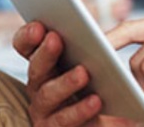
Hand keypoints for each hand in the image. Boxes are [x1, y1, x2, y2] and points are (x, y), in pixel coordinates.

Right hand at [12, 22, 142, 126]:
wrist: (118, 120)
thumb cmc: (106, 87)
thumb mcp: (99, 62)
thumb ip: (90, 45)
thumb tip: (91, 29)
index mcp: (45, 64)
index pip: (26, 47)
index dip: (28, 36)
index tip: (38, 26)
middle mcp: (39, 86)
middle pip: (35, 68)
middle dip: (45, 53)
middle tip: (56, 39)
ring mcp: (44, 111)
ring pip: (47, 95)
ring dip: (64, 82)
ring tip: (83, 72)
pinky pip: (63, 121)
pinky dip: (79, 110)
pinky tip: (96, 100)